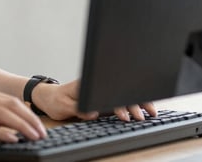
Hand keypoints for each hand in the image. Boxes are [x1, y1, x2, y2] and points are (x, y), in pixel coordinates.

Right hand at [0, 86, 47, 148]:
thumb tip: (8, 126)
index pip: (9, 100)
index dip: (28, 112)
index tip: (39, 125)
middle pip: (11, 104)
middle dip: (30, 118)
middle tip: (43, 132)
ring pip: (3, 113)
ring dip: (22, 125)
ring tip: (34, 137)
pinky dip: (3, 132)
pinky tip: (13, 139)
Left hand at [32, 79, 156, 121]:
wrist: (51, 98)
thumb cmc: (56, 100)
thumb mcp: (64, 105)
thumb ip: (78, 109)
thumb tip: (93, 114)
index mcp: (87, 84)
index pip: (107, 90)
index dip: (118, 102)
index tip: (125, 112)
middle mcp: (97, 86)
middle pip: (119, 92)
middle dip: (133, 103)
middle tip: (140, 117)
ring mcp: (103, 93)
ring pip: (124, 95)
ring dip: (138, 103)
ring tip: (151, 113)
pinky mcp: (105, 100)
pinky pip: (122, 101)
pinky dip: (135, 105)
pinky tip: (145, 110)